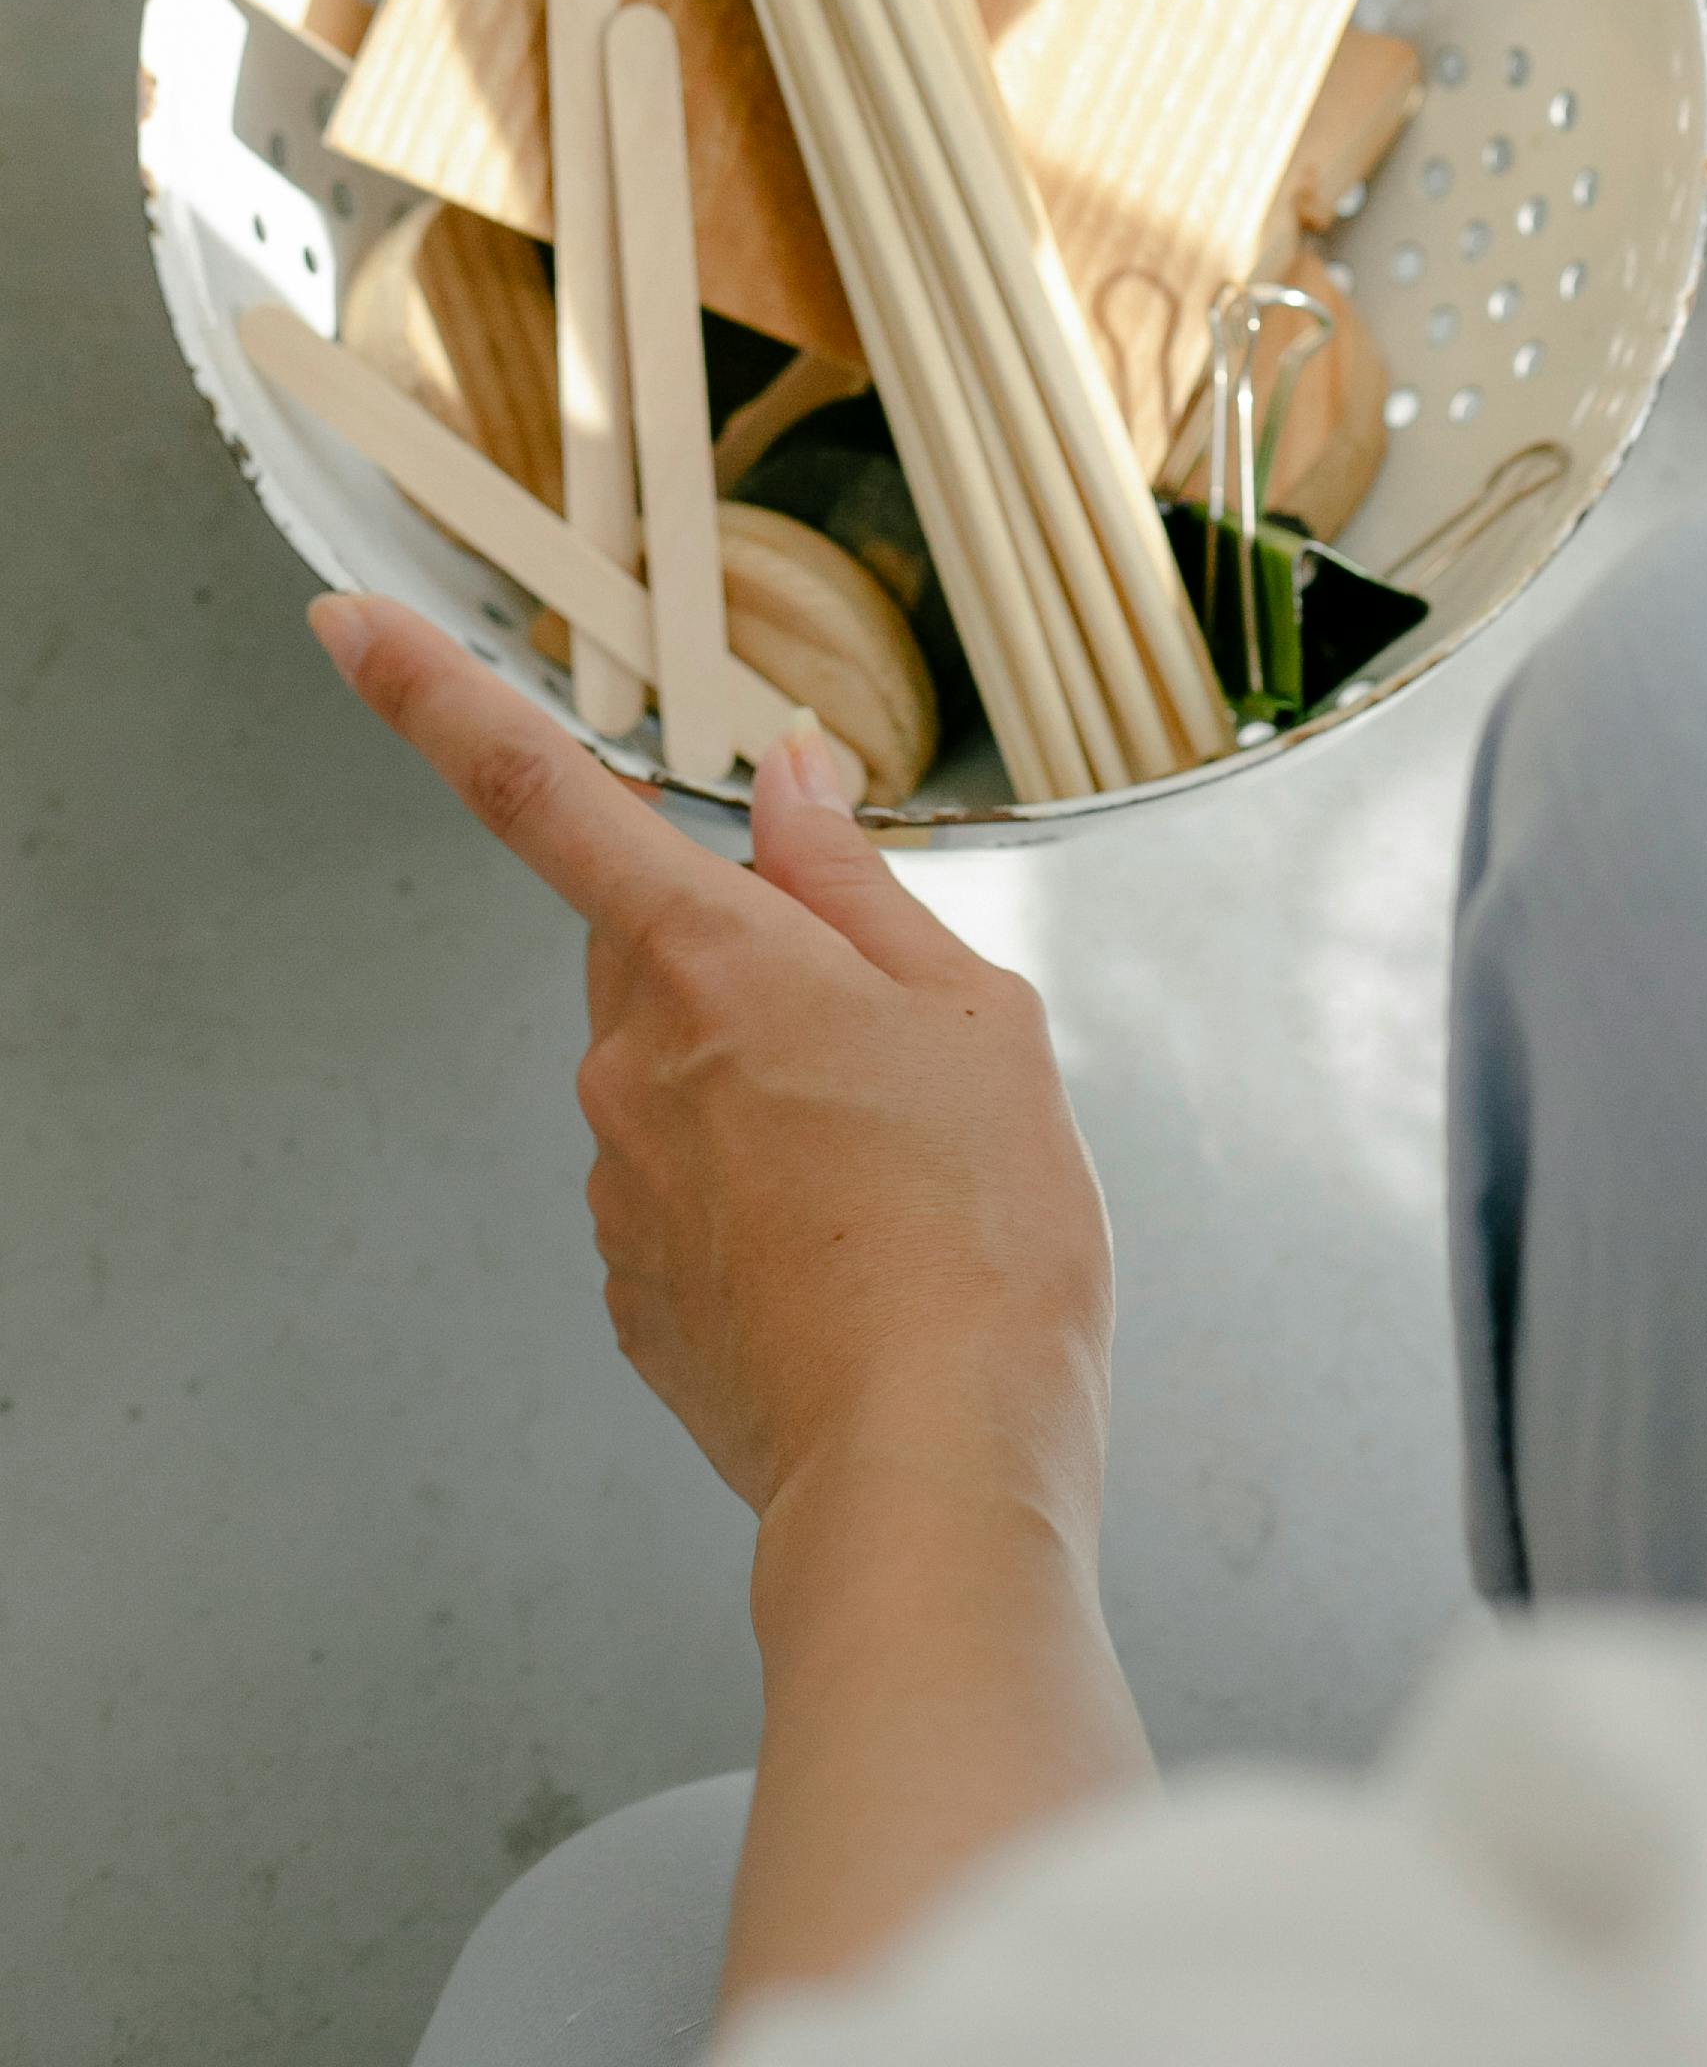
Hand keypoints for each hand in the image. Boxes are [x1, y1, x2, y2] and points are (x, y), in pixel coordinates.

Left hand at [313, 589, 1109, 1520]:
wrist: (930, 1464)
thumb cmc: (977, 1230)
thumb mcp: (973, 1011)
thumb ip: (858, 884)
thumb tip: (792, 781)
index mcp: (711, 957)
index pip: (540, 794)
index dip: (428, 699)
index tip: (343, 627)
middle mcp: (630, 1059)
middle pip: (653, 946)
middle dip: (745, 958)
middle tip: (887, 1037)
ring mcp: (619, 1182)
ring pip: (679, 1072)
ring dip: (765, 1087)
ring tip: (896, 1172)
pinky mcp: (633, 1292)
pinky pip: (685, 1190)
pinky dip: (757, 1196)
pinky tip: (851, 1250)